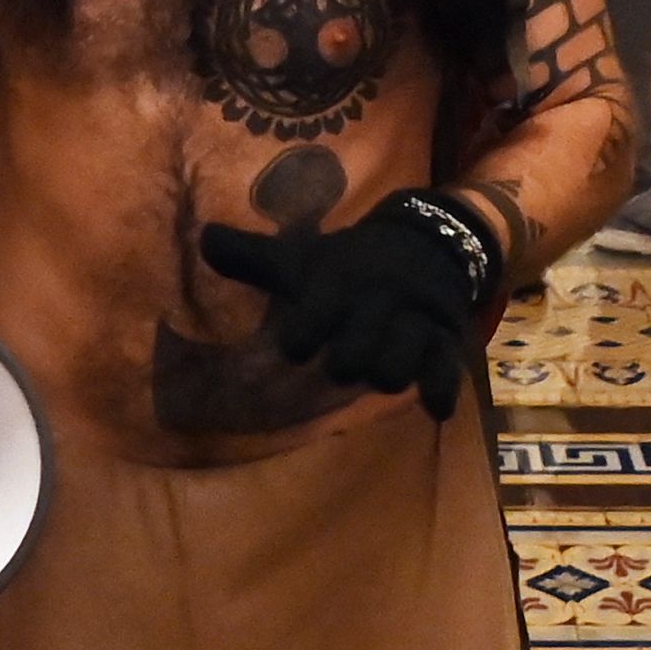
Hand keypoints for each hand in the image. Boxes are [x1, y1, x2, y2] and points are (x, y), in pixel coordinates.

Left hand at [197, 189, 501, 419]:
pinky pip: (447, 369)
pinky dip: (441, 392)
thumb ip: (253, 258)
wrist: (429, 240)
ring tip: (380, 370)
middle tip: (341, 360)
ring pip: (395, 368)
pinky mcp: (446, 337)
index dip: (298, 340)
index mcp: (337, 283)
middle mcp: (376, 301)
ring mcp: (414, 321)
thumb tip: (203, 238)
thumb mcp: (303, 257)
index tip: (296, 344)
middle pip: (351, 357)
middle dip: (342, 364)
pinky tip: (434, 411)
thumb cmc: (351, 263)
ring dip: (385, 376)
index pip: (309, 324)